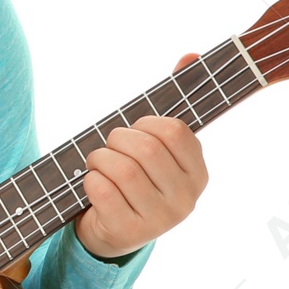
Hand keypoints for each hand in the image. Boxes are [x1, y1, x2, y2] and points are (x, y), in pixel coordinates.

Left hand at [72, 51, 209, 260]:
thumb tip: (190, 55)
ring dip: (99, 159)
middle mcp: (186, 200)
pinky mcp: (128, 232)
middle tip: (110, 146)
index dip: (145, 124)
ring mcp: (159, 220)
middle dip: (117, 139)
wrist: (110, 231)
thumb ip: (173, 102)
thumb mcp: (157, 146)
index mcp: (198, 173)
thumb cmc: (134, 179)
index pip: (174, 131)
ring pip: (122, 170)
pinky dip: (90, 180)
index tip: (136, 131)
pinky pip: (102, 191)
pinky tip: (93, 185)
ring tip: (99, 164)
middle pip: (145, 149)